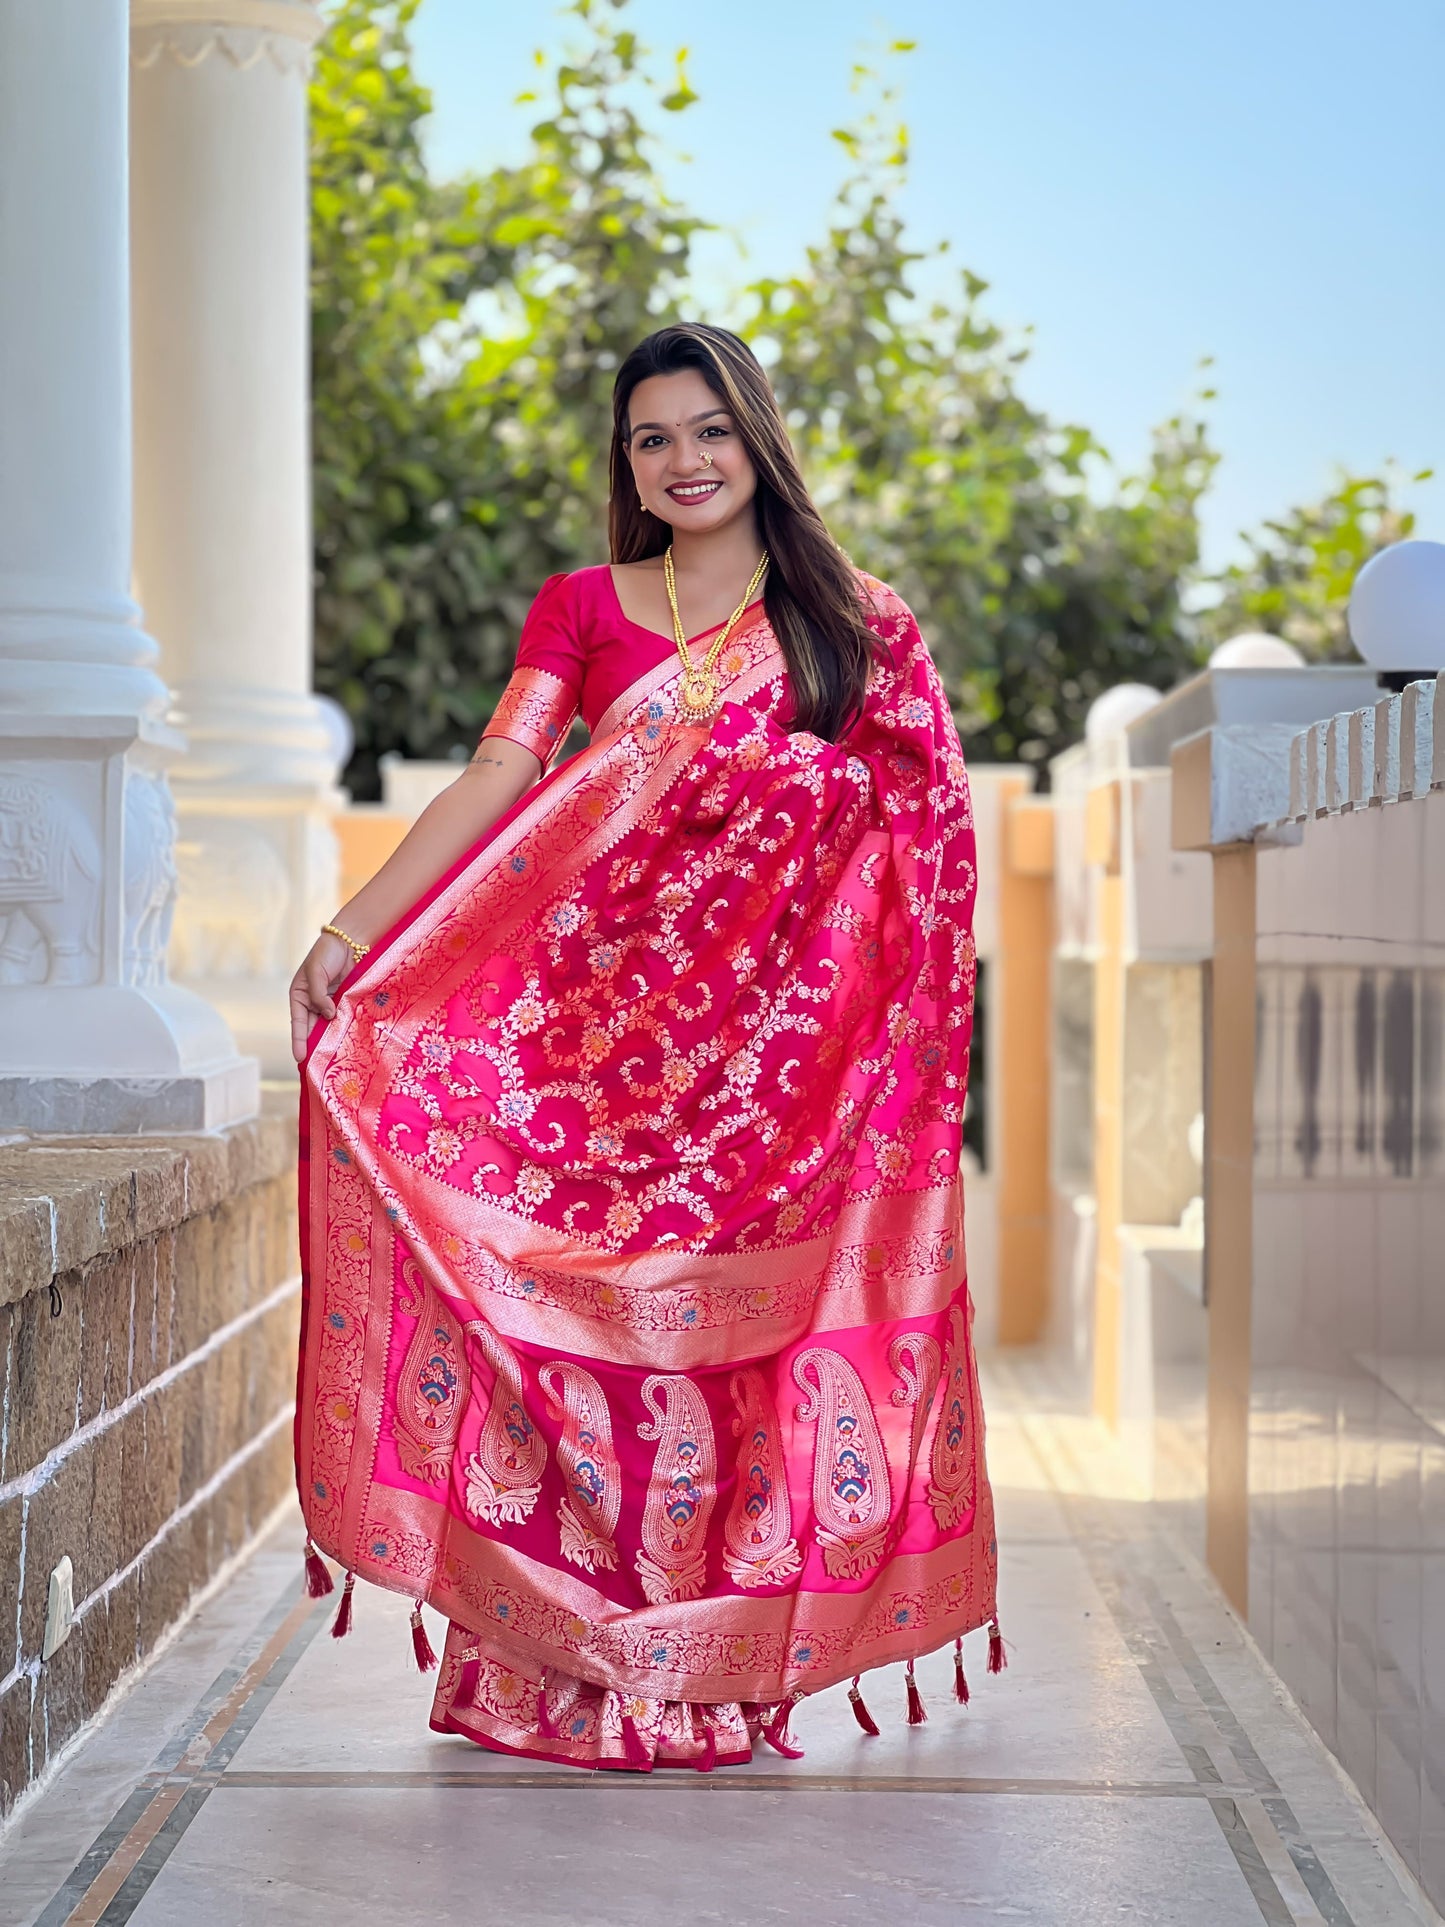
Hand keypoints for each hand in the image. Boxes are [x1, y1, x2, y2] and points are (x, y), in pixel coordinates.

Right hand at [289, 930, 356, 1064]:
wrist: (352, 941)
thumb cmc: (327, 952)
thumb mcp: (315, 971)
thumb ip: (318, 993)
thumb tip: (328, 1015)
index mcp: (300, 995)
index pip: (298, 1022)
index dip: (299, 1040)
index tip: (299, 1058)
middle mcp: (314, 1002)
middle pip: (313, 1029)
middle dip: (315, 1046)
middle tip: (317, 1066)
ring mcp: (332, 1003)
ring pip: (330, 1026)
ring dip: (331, 1039)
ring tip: (333, 1060)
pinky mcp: (348, 1002)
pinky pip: (345, 1018)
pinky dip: (346, 1029)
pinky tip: (349, 1042)